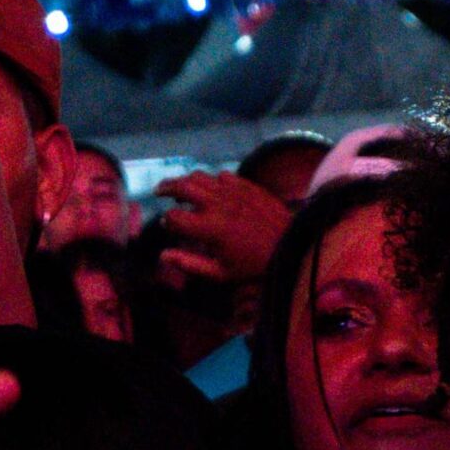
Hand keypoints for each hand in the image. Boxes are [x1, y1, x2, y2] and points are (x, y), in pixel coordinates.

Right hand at [153, 169, 292, 287]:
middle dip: (166, 187)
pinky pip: (221, 175)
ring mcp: (233, 191)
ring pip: (199, 176)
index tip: (170, 227)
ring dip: (186, 181)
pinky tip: (211, 190)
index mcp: (210, 228)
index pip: (174, 217)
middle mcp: (218, 204)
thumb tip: (162, 256)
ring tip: (180, 189)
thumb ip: (189, 264)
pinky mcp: (246, 185)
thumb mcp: (220, 273)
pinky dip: (211, 181)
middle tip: (159, 191)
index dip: (167, 222)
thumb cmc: (253, 265)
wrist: (290, 247)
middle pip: (181, 186)